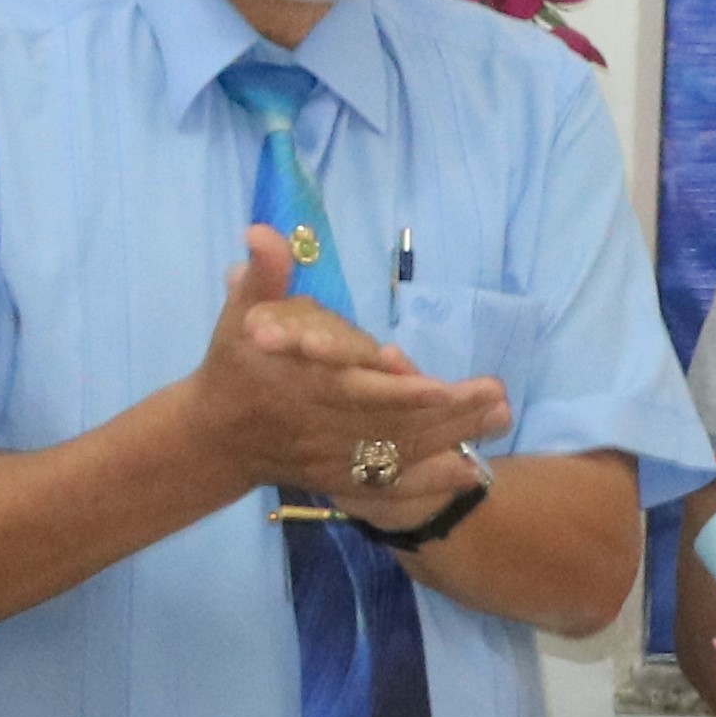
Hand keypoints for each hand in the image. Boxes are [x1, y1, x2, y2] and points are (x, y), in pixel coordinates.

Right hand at [181, 233, 508, 503]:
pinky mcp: (340, 480)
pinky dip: (430, 482)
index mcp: (302, 387)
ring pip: (398, 453)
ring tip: (501, 418)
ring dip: (451, 439)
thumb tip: (263, 231)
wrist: (214, 437)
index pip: (355, 391)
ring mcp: (333, 459)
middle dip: (445, 414)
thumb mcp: (240, 317)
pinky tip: (471, 473)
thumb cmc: (234, 368)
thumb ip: (262, 278)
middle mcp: (323, 428)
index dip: (396, 391)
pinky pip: (389, 486)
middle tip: (497, 395)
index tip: (438, 385)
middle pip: (391, 424)